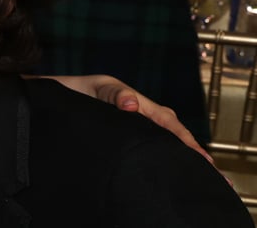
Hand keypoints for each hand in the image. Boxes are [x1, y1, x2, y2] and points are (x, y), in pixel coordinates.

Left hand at [49, 74, 212, 163]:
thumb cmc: (69, 91)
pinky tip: (166, 162)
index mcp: (131, 99)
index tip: (199, 155)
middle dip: (188, 146)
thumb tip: (133, 104)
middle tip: (208, 168)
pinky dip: (160, 148)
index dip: (183, 138)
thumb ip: (113, 94)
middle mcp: (134, 108)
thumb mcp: (92, 89)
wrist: (48, 94)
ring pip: (159, 133)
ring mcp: (128, 117)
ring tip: (196, 168)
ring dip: (177, 148)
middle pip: (168, 127)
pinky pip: (145, 137)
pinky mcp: (118, 128)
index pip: (165, 120)